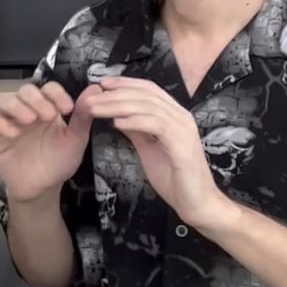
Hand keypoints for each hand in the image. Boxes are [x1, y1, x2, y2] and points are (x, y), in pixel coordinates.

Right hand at [0, 82, 95, 203]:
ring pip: (5, 100)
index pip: (49, 88)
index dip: (57, 94)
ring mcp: (10, 121)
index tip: (67, 109)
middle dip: (37, 100)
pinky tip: (13, 134)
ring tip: (30, 121)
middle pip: (26, 90)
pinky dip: (0, 123)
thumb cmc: (58, 162)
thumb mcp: (75, 140)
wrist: (42, 188)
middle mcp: (28, 110)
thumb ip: (83, 116)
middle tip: (48, 117)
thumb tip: (95, 89)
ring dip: (17, 107)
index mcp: (48, 108)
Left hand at [88, 77, 234, 230]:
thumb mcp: (149, 149)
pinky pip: (156, 125)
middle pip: (145, 94)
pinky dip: (134, 121)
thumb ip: (137, 131)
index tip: (101, 83)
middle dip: (115, 93)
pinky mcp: (182, 145)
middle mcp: (181, 117)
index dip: (125, 83)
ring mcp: (183, 129)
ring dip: (117, 105)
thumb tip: (118, 117)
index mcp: (175, 116)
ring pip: (147, 107)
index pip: (149, 89)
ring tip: (95, 109)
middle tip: (90, 96)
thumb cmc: (174, 179)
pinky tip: (116, 123)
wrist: (196, 203)